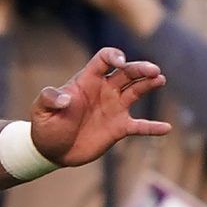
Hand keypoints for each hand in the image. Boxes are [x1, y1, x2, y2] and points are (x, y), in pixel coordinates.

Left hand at [28, 46, 170, 167]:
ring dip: (149, 84)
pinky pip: (140, 126)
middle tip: (154, 71)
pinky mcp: (119, 127)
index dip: (113, 56)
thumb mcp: (40, 111)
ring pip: (137, 90)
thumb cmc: (46, 126)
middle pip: (127, 72)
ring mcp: (114, 108)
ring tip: (160, 79)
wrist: (52, 150)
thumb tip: (65, 99)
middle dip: (140, 69)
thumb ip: (49, 99)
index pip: (104, 59)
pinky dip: (152, 127)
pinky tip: (166, 128)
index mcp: (86, 81)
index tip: (119, 63)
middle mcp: (104, 90)